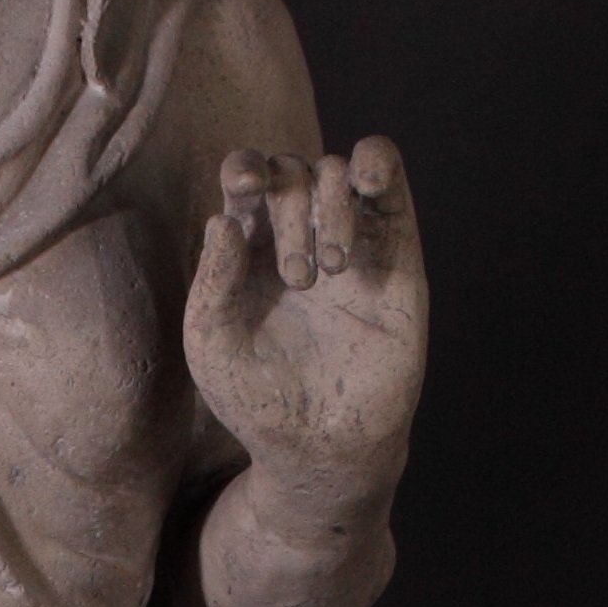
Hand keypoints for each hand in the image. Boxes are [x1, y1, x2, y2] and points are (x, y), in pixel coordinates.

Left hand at [184, 140, 427, 516]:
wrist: (322, 444)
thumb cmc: (257, 400)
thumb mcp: (211, 343)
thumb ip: (211, 280)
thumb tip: (224, 217)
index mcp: (249, 249)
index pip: (247, 179)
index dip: (245, 166)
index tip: (244, 186)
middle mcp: (298, 236)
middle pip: (292, 173)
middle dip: (291, 210)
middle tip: (297, 279)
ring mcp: (349, 240)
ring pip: (337, 170)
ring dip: (329, 206)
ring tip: (330, 270)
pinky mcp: (396, 252)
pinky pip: (388, 177)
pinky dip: (377, 162)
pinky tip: (366, 181)